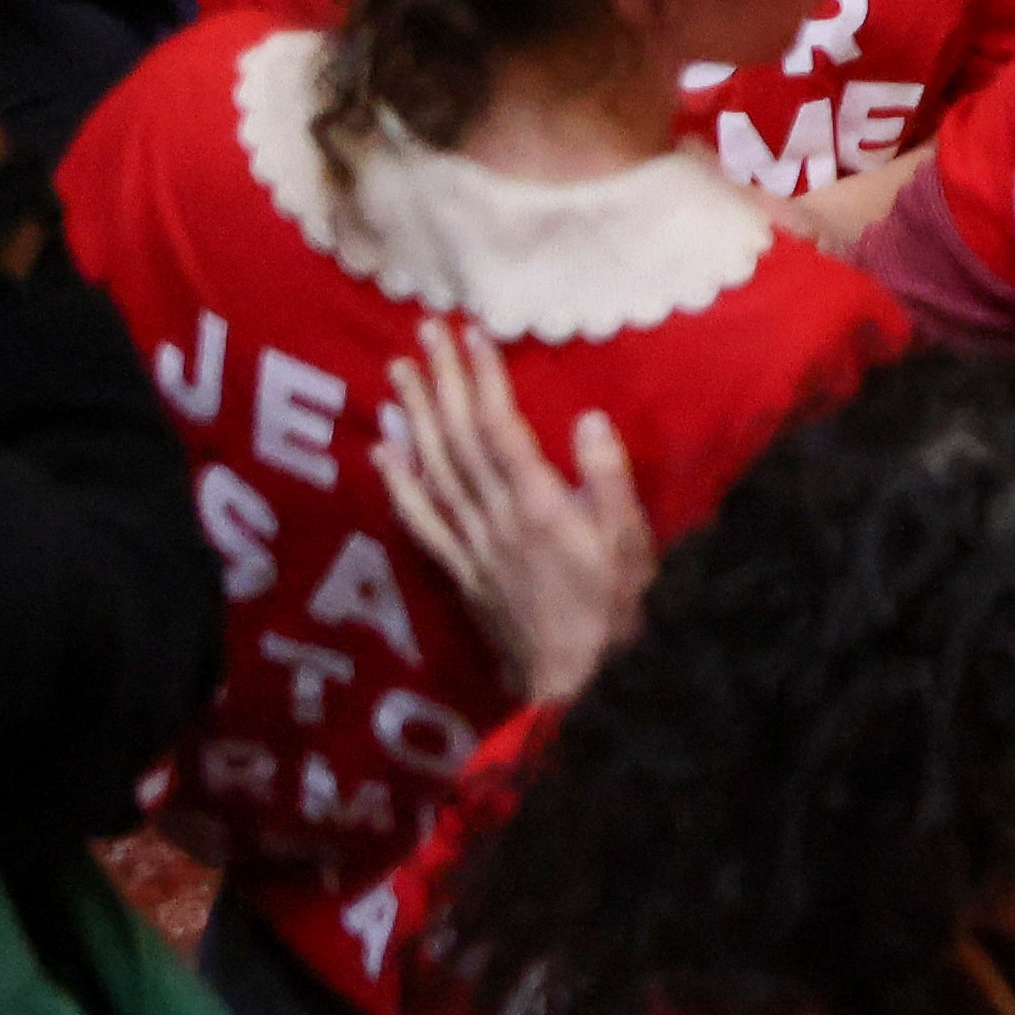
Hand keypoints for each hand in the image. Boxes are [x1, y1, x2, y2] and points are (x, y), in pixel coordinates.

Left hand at [379, 317, 660, 706]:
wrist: (572, 683)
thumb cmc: (613, 609)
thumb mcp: (629, 543)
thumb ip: (608, 480)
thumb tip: (589, 418)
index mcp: (536, 505)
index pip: (499, 429)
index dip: (482, 379)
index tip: (470, 334)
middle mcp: (494, 518)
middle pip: (457, 440)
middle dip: (441, 382)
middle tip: (424, 332)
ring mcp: (471, 544)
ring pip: (433, 470)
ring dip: (414, 417)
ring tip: (398, 373)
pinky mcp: (461, 569)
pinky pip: (421, 519)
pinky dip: (399, 482)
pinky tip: (385, 451)